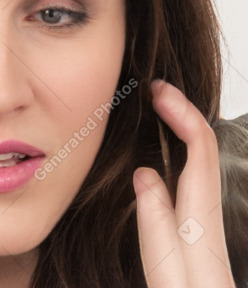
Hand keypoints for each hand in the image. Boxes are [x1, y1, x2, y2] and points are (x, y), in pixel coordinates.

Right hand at [133, 79, 235, 287]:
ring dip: (181, 123)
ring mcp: (203, 209)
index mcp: (200, 211)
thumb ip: (154, 217)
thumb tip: (145, 172)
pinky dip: (178, 144)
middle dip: (183, 108)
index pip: (199, 147)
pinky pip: (191, 167)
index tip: (158, 92)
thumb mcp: (164, 264)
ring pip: (199, 153)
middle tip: (156, 89)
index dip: (182, 112)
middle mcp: (207, 205)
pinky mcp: (196, 217)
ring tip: (157, 105)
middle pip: (204, 143)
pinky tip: (160, 145)